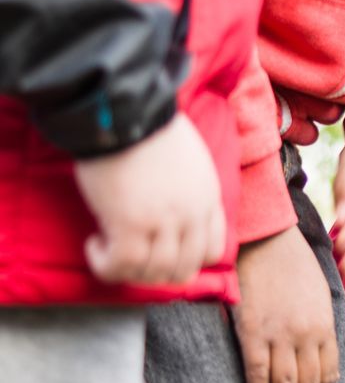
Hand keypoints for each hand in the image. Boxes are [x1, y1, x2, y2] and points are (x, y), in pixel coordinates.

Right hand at [71, 113, 225, 285]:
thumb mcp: (189, 161)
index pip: (212, 250)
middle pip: (184, 269)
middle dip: (156, 272)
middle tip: (130, 258)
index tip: (161, 249)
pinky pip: (122, 265)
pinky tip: (95, 246)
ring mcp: (163, 222)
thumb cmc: (150, 127)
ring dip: (129, 271)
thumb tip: (170, 204)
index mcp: (208, 199)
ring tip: (109, 251)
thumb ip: (189, 188)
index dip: (185, 258)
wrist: (126, 110)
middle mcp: (191, 215)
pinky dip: (107, 265)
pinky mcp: (129, 222)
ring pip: (154, 272)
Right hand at [234, 226, 339, 382]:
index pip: (328, 375)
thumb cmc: (291, 264)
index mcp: (324, 327)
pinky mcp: (253, 331)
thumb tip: (318, 351)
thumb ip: (319, 325)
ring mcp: (280, 335)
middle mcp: (307, 336)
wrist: (265, 239)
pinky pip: (258, 373)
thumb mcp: (318, 295)